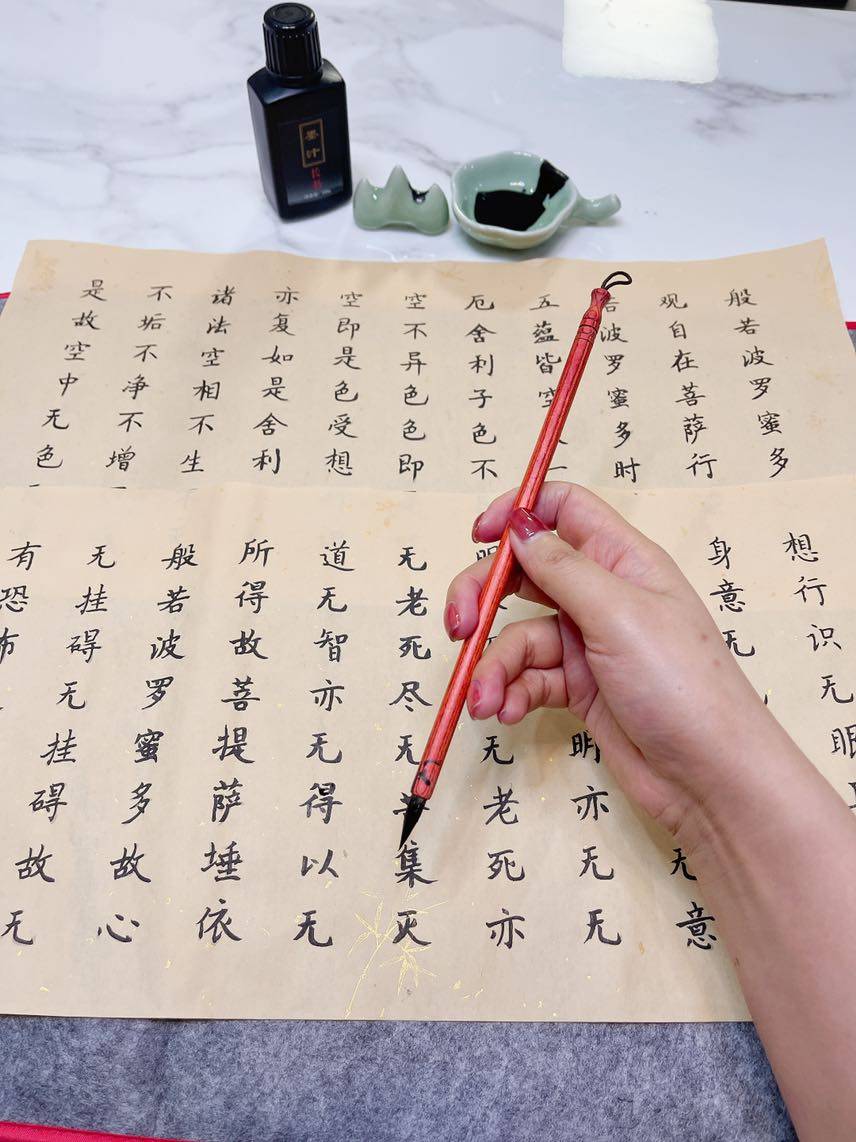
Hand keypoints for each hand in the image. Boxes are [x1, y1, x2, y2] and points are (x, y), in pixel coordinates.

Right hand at [445, 482, 777, 834]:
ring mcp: (589, 643)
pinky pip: (528, 679)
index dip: (519, 513)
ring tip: (484, 701)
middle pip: (525, 574)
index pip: (564, 510)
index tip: (478, 534)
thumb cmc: (683, 686)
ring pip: (519, 636)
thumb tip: (520, 525)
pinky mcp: (579, 688)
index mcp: (623, 560)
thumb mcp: (619, 614)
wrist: (710, 776)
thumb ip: (563, 568)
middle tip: (458, 627)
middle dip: (483, 597)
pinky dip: (510, 693)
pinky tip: (507, 713)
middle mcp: (603, 595)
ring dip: (493, 667)